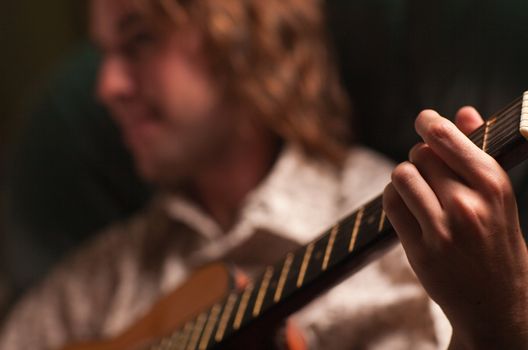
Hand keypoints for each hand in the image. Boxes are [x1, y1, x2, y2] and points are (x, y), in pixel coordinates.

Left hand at [383, 107, 527, 348]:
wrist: (498, 302)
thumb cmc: (497, 241)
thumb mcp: (498, 196)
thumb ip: (478, 152)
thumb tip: (464, 112)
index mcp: (494, 187)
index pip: (448, 140)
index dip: (431, 124)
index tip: (424, 119)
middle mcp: (468, 206)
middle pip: (421, 155)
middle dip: (422, 157)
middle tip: (430, 172)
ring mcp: (442, 230)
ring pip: (402, 175)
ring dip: (405, 177)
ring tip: (417, 189)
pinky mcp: (420, 250)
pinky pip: (391, 203)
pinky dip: (393, 197)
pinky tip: (407, 205)